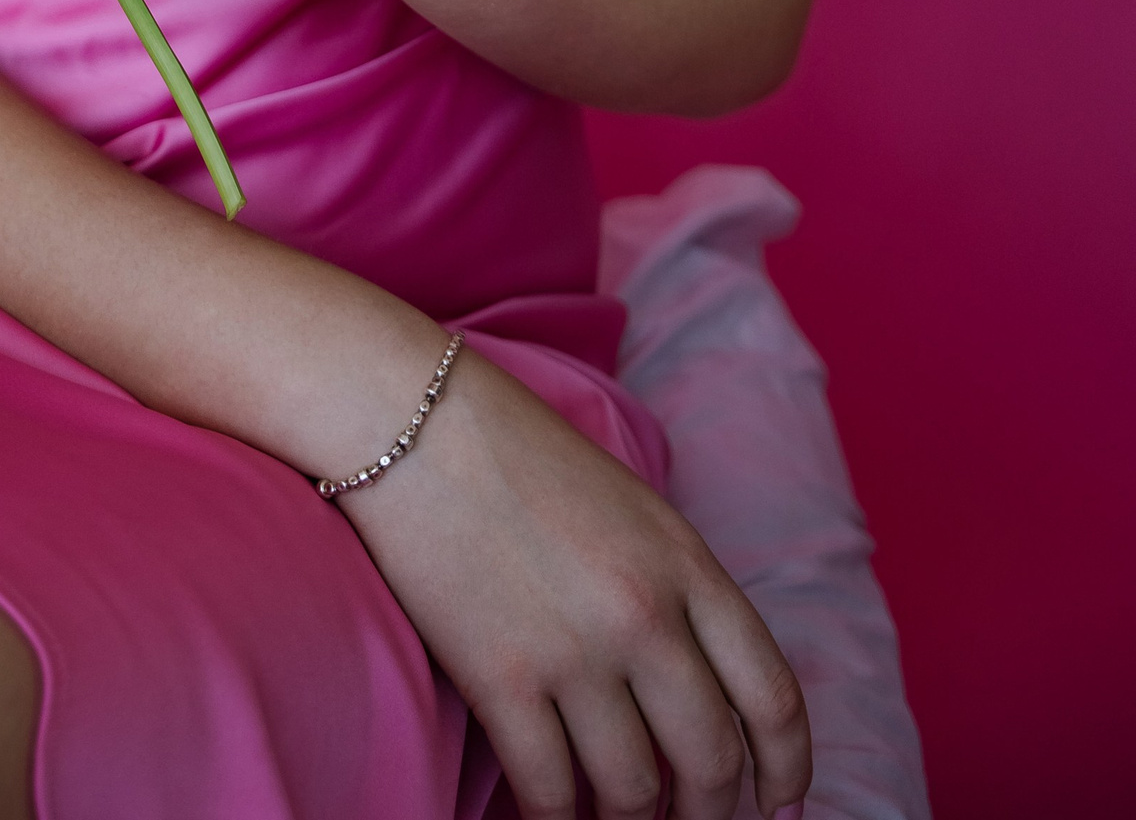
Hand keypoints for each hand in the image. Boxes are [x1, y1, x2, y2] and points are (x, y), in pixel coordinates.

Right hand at [353, 341, 810, 819]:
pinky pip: (551, 793)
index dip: (786, 772)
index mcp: (687, 564)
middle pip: (711, 761)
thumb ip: (677, 593)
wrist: (414, 420)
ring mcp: (574, 651)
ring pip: (635, 792)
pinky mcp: (501, 679)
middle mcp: (645, 615)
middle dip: (708, 812)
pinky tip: (555, 817)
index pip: (772, 698)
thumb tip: (696, 697)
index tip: (778, 808)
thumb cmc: (520, 457)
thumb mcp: (632, 510)